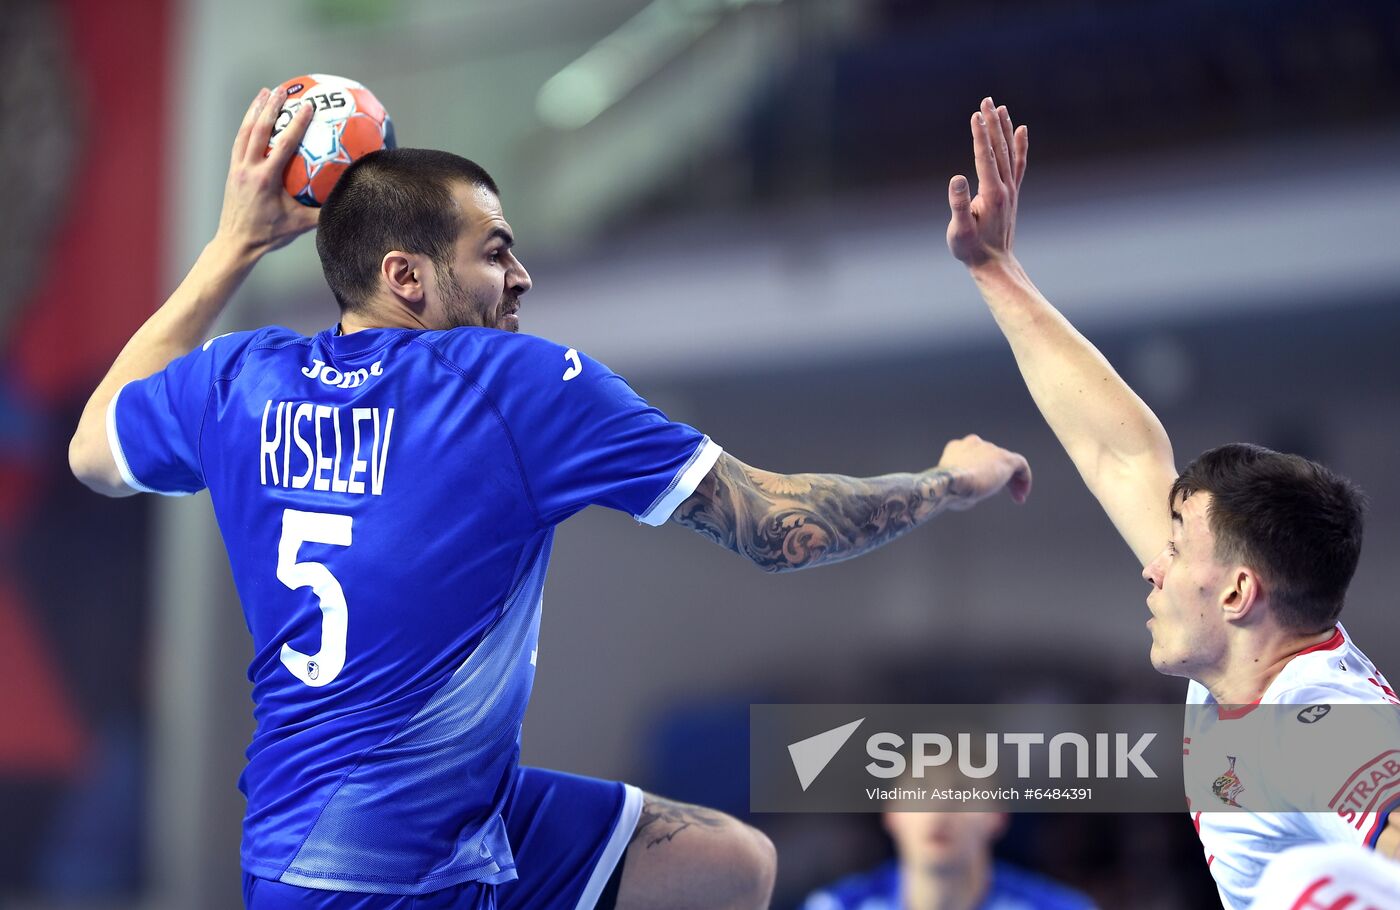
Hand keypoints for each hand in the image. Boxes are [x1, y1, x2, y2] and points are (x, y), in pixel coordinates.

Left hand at [213, 87, 319, 258]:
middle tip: (282, 89)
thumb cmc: (269, 235)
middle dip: (271, 107)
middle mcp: (248, 169)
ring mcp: (237, 168)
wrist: (236, 243)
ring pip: (245, 132)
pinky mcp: (232, 171)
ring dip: (255, 110)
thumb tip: (348, 198)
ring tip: (265, 92)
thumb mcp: (300, 225)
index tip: (307, 106)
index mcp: (266, 179)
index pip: (283, 144)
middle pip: (258, 130)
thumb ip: (323, 212)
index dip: (296, 124)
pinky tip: (254, 117)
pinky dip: (247, 125)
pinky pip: (240, 141)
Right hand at [936, 434, 1031, 507]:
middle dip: (998, 476)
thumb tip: (970, 498)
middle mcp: (973, 443)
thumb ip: (962, 488)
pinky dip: (1024, 478)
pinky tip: (1022, 493)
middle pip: (991, 458)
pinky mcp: (1005, 457)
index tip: (985, 488)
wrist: (951, 482)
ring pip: (1006, 462)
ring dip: (1012, 480)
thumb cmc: (946, 491)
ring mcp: (990, 449)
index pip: (973, 457)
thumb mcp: (951, 489)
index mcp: (956, 448)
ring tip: (1017, 497)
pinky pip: (1020, 464)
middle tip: (1003, 494)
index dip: (981, 472)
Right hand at [946, 97, 1027, 269]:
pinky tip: (1021, 130)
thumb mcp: (959, 230)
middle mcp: (1005, 188)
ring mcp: (1011, 190)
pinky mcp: (1011, 193)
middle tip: (986, 100)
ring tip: (1000, 108)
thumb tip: (956, 178)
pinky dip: (1020, 145)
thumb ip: (958, 204)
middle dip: (992, 124)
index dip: (980, 135)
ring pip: (1009, 152)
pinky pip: (1018, 163)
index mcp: (992, 194)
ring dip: (1004, 129)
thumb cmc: (971, 249)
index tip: (976, 115)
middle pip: (999, 149)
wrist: (994, 264)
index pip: (985, 157)